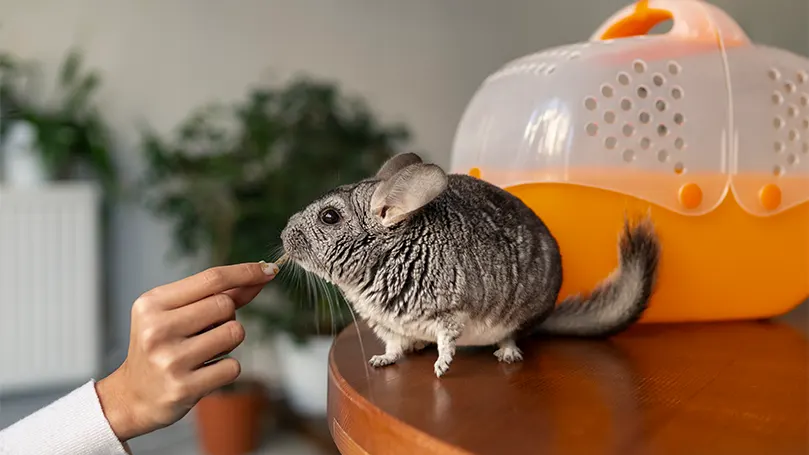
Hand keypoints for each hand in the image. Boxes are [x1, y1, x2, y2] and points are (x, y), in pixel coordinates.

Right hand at [95, 261, 278, 440]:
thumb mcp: (175, 313)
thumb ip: (216, 294)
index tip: (269, 270)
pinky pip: (233, 366)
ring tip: (203, 352)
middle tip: (205, 332)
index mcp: (152, 304)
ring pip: (234, 333)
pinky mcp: (184, 387)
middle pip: (226, 305)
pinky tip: (203, 373)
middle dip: (227, 316)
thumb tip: (260, 274)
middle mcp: (157, 329)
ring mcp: (170, 360)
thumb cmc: (160, 347)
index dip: (245, 272)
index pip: (211, 278)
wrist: (133, 397)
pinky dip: (226, 369)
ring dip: (228, 342)